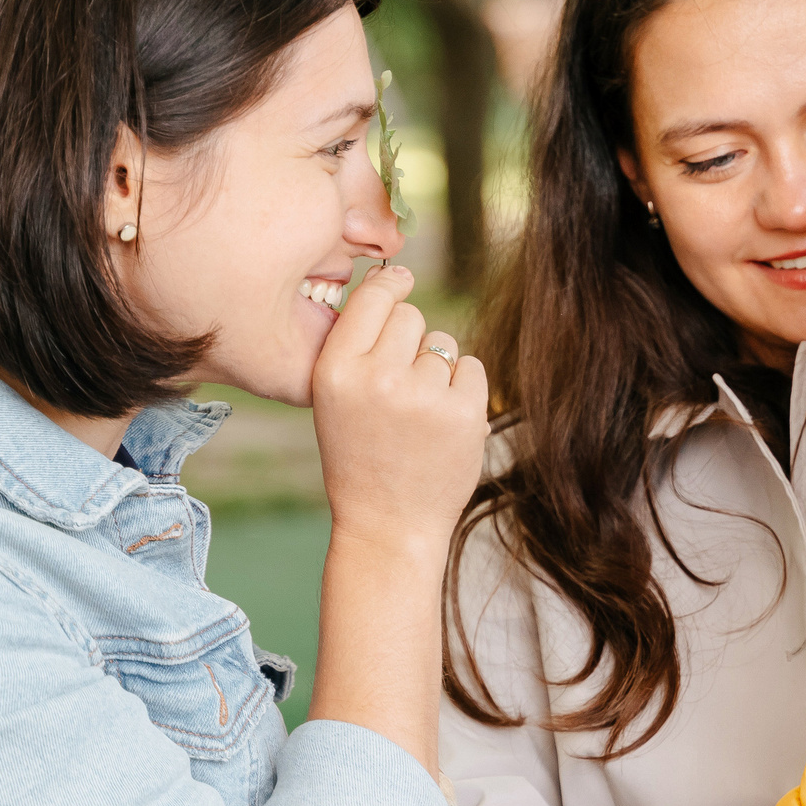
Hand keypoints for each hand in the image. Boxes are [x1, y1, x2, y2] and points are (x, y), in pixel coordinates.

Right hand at [310, 263, 488, 546]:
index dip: (390, 285)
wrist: (388, 525)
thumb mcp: (334, 400)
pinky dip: (462, 389)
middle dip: (410, 340)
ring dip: (436, 369)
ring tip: (417, 414)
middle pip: (411, 316)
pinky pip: (472, 368)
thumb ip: (356, 345)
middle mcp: (377, 378)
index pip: (372, 299)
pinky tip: (442, 422)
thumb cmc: (359, 456)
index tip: (400, 280)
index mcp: (336, 371)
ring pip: (443, 344)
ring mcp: (423, 396)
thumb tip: (393, 280)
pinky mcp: (464, 414)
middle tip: (400, 385)